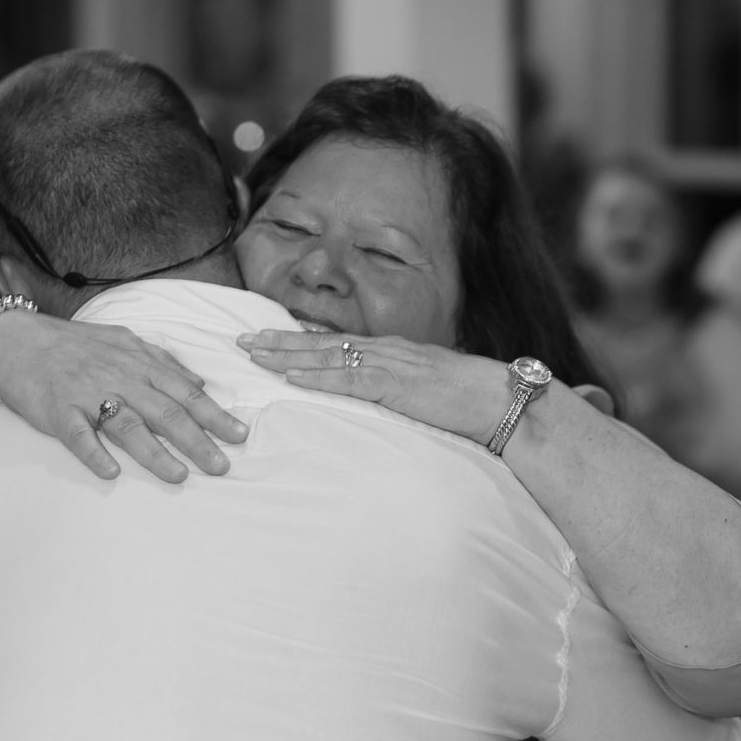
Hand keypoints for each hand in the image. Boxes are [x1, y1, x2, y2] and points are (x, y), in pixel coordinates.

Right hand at [0, 312, 247, 483]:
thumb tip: (199, 382)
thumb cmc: (72, 345)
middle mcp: (118, 377)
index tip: (240, 435)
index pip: (184, 392)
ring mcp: (87, 394)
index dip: (214, 414)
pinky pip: (78, 435)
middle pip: (165, 412)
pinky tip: (110, 473)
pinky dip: (94, 453)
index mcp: (137, 363)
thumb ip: (161, 361)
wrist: (14, 340)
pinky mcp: (57, 410)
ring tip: (179, 477)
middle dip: (197, 440)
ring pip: (127, 425)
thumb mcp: (123, 342)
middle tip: (221, 466)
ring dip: (155, 453)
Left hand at [236, 330, 510, 444]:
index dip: (298, 341)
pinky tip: (292, 377)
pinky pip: (348, 379)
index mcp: (391, 351)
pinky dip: (317, 377)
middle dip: (280, 341)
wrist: (498, 399)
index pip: (336, 343)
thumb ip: (396, 389)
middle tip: (242, 340)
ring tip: (254, 354)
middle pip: (322, 343)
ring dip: (287, 356)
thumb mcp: (424, 390)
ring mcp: (389, 364)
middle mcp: (385, 350)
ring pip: (327, 356)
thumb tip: (376, 399)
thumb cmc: (467, 400)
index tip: (268, 340)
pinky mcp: (395, 384)